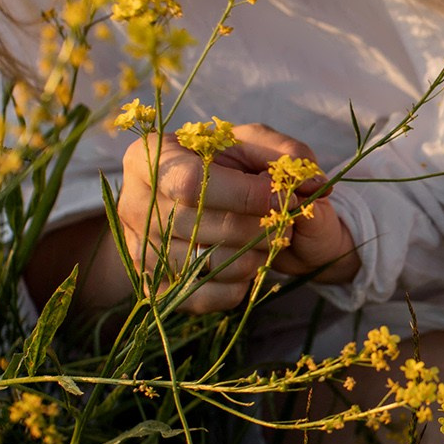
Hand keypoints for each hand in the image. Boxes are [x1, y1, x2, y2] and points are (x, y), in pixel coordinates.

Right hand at [116, 124, 355, 312]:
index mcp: (149, 157)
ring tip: (266, 239)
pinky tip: (248, 263)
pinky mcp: (153, 287)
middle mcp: (132, 204)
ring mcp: (139, 250)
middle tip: (282, 220)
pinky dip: (238, 285)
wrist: (216, 206)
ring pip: (204, 264)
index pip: (189, 182)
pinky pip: (202, 298)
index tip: (282, 196)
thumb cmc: (233, 168)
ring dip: (252, 256)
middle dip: (255, 226)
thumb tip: (311, 184)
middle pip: (199, 225)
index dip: (243, 195)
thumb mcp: (257, 146)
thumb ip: (286, 153)